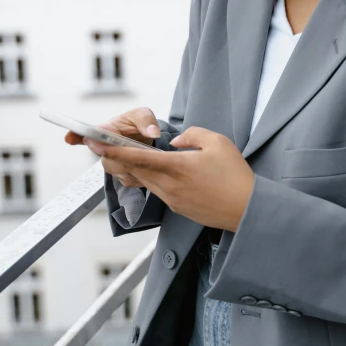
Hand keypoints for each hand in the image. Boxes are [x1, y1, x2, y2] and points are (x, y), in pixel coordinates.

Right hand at [64, 107, 161, 187]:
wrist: (146, 139)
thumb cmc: (139, 124)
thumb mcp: (143, 115)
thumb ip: (146, 121)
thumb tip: (152, 132)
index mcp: (105, 130)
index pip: (87, 133)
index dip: (76, 135)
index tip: (69, 137)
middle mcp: (103, 148)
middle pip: (105, 157)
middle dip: (118, 155)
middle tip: (128, 151)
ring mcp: (111, 162)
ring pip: (116, 170)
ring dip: (130, 164)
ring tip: (140, 157)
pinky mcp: (121, 175)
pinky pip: (127, 179)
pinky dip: (137, 174)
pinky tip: (143, 167)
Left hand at [85, 127, 255, 232]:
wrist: (247, 210)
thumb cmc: (235, 175)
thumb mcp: (218, 142)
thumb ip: (192, 135)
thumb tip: (177, 142)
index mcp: (177, 167)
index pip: (138, 157)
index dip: (115, 150)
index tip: (98, 143)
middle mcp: (170, 186)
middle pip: (135, 171)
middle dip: (116, 158)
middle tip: (102, 147)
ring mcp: (173, 200)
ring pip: (144, 181)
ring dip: (132, 169)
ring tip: (122, 157)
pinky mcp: (178, 208)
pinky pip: (157, 191)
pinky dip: (149, 180)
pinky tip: (153, 172)